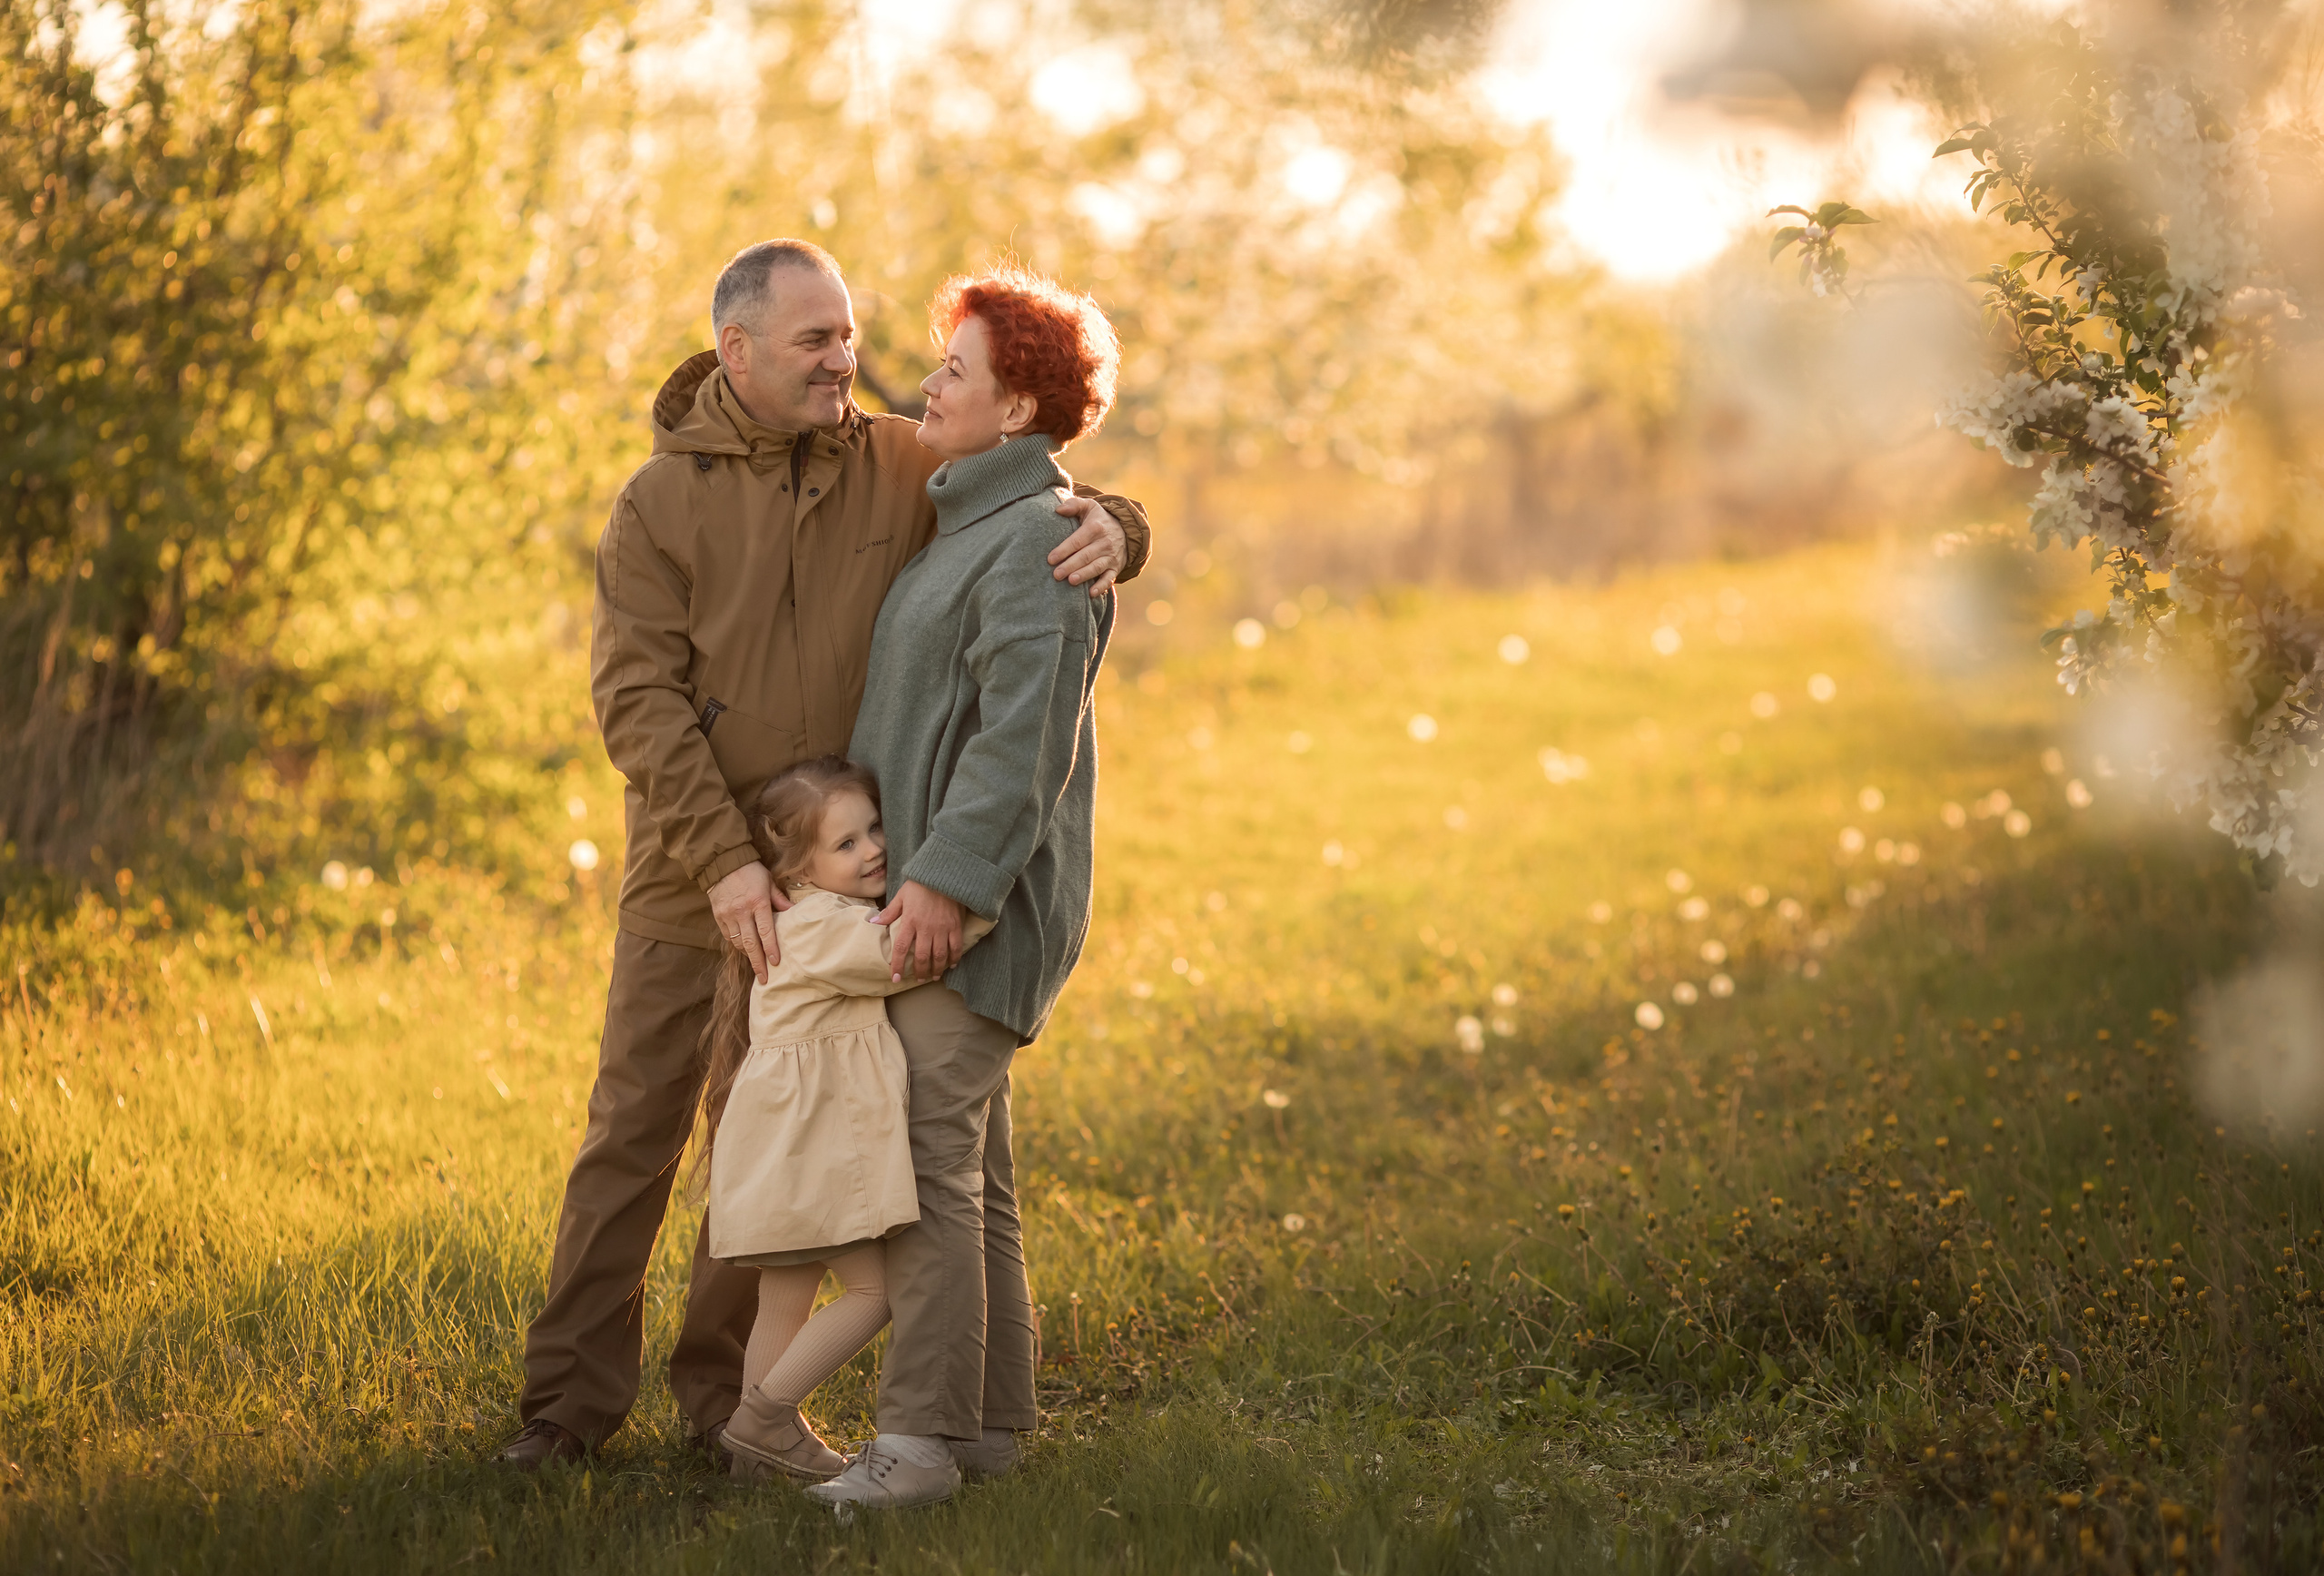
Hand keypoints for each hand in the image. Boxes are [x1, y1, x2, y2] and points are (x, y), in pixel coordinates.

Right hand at [708, 861, 789, 983]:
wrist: (722, 862)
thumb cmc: (751, 871)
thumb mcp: (770, 881)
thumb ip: (780, 899)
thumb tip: (795, 912)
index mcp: (758, 903)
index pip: (766, 932)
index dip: (771, 949)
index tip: (776, 963)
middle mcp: (741, 912)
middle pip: (750, 944)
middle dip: (758, 963)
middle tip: (764, 978)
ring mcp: (728, 915)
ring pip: (738, 942)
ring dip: (748, 955)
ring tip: (757, 964)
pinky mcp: (718, 916)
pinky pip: (728, 936)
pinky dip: (737, 944)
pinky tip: (745, 949)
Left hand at [873, 879, 965, 982]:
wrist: (944, 874)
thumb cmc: (920, 884)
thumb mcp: (902, 895)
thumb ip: (889, 912)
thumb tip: (873, 923)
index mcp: (910, 921)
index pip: (901, 948)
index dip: (898, 965)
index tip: (896, 978)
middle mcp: (926, 928)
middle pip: (922, 956)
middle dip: (920, 972)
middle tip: (918, 979)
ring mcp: (942, 928)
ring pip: (939, 955)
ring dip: (936, 969)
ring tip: (934, 976)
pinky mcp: (955, 926)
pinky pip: (956, 946)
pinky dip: (954, 958)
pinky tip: (951, 965)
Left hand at [1049, 494, 1125, 597]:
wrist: (1126, 530)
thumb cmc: (1099, 519)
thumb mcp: (1089, 506)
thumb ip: (1073, 504)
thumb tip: (1058, 510)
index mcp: (1095, 528)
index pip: (1077, 540)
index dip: (1064, 550)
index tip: (1050, 559)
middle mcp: (1104, 543)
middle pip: (1085, 556)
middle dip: (1070, 565)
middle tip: (1056, 575)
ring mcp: (1110, 556)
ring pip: (1096, 567)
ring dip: (1084, 575)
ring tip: (1071, 581)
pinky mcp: (1115, 568)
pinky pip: (1109, 578)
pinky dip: (1102, 586)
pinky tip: (1092, 593)